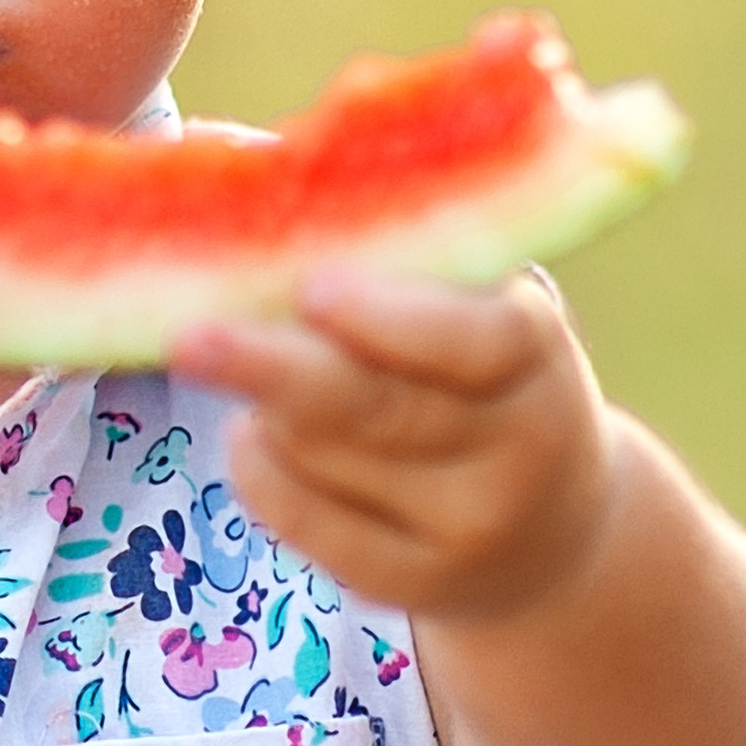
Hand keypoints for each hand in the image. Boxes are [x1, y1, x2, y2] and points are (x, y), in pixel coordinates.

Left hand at [171, 267, 621, 624]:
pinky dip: (266, 476)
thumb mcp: (474, 301)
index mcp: (534, 352)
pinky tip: (249, 436)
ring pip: (333, 461)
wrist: (554, 527)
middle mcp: (516, 446)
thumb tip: (242, 164)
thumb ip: (390, 246)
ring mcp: (470, 525)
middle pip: (381, 410)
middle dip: (277, 370)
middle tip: (191, 337)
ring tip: (226, 360)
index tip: (313, 288)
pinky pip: (316, 529)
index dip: (392, 320)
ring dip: (266, 409)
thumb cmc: (479, 369)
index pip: (474, 340)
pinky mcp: (419, 581)